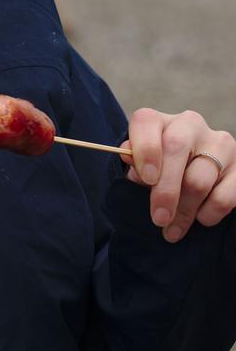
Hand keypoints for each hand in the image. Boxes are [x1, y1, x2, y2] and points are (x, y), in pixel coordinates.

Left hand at [123, 108, 235, 242]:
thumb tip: (126, 154)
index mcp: (160, 121)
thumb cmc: (162, 174)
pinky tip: (200, 218)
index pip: (147, 121)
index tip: (146, 178)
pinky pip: (224, 197)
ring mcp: (219, 144)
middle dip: (165, 189)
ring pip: (199, 179)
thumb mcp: (144, 169)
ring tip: (173, 229)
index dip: (145, 149)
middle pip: (175, 147)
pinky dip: (209, 213)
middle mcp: (190, 124)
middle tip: (159, 219)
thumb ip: (135, 164)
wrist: (195, 178)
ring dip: (184, 211)